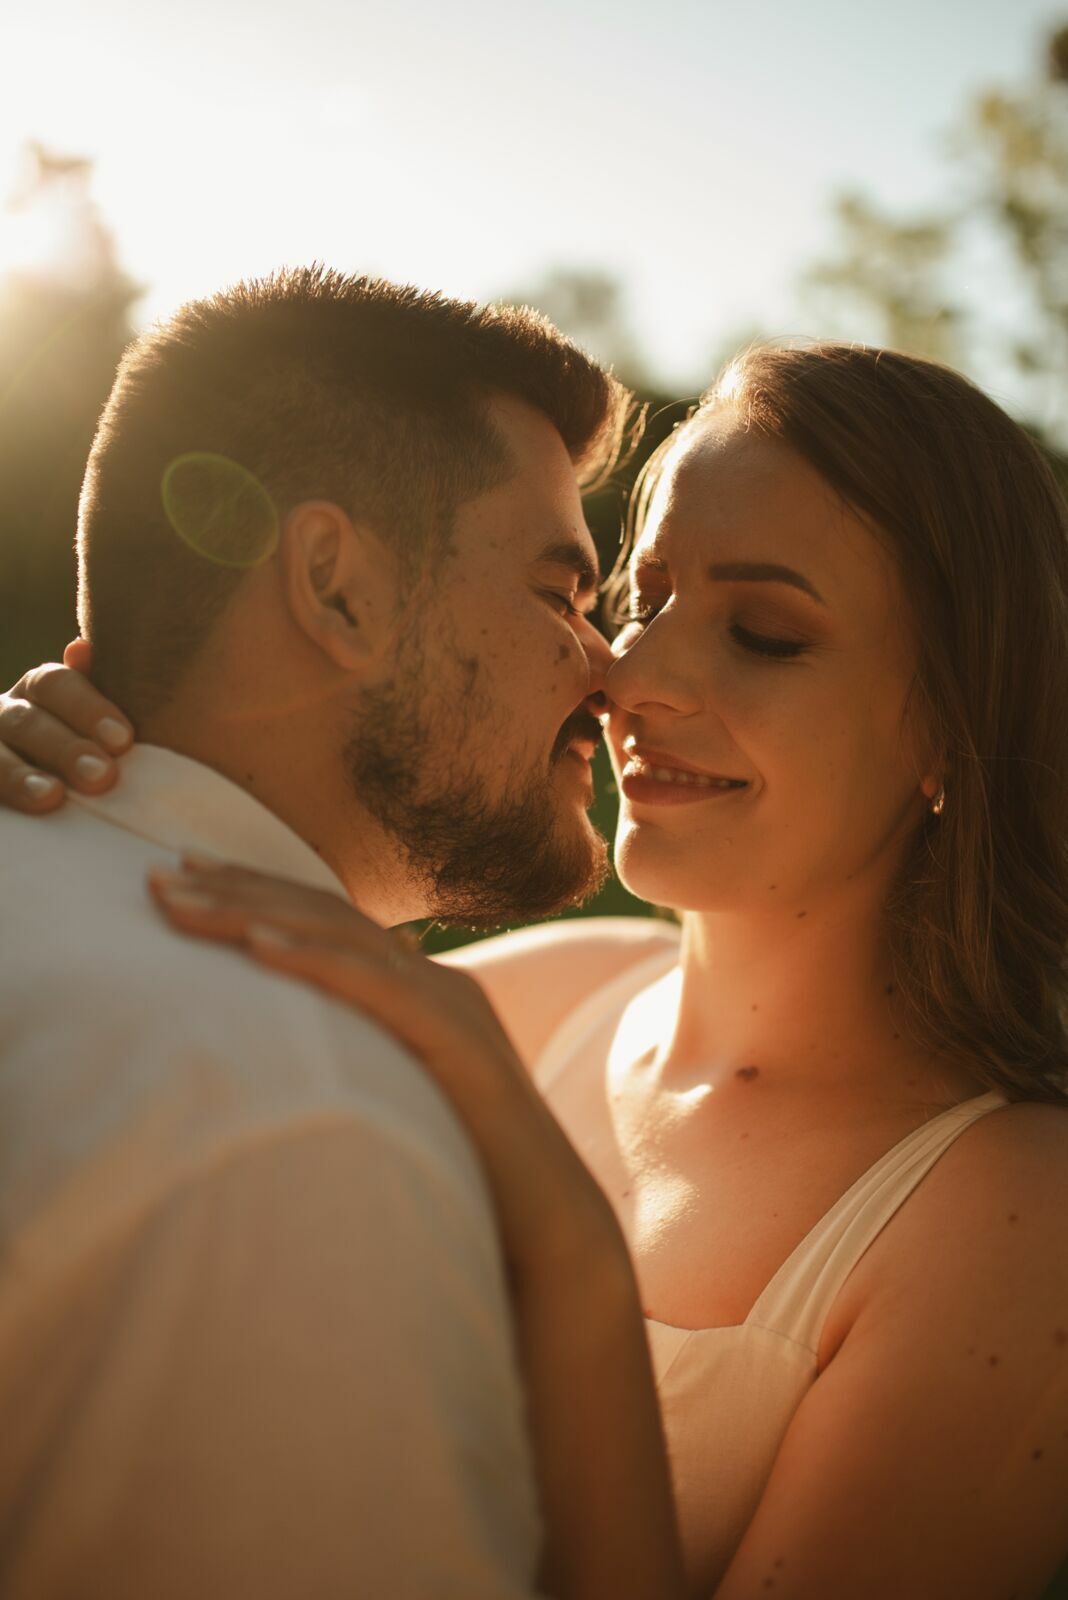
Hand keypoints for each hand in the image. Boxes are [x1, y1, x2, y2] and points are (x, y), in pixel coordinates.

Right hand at [0, 641, 132, 812]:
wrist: (32, 793)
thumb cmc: (85, 754)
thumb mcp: (93, 727)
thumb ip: (93, 699)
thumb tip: (82, 647)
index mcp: (38, 690)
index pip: (56, 684)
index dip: (88, 709)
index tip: (123, 740)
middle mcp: (5, 713)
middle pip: (27, 722)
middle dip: (65, 749)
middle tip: (102, 776)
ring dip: (20, 776)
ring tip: (52, 796)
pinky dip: (3, 791)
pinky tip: (26, 809)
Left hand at [147, 857, 622, 1279]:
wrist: (548, 1228)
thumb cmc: (466, 1174)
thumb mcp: (396, 1101)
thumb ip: (359, 1066)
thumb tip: (289, 1067)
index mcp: (421, 989)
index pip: (328, 922)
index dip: (256, 891)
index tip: (184, 873)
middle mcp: (436, 980)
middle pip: (324, 914)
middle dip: (237, 887)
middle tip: (156, 872)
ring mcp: (451, 1002)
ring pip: (340, 936)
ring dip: (253, 911)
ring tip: (181, 898)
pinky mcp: (456, 1037)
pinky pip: (375, 986)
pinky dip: (312, 959)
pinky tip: (256, 946)